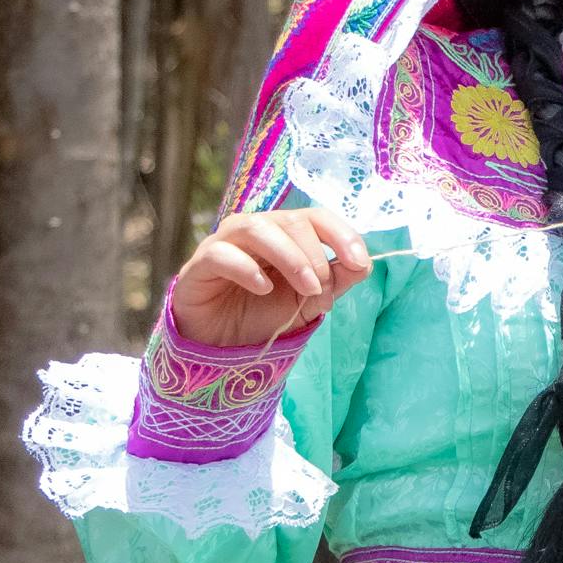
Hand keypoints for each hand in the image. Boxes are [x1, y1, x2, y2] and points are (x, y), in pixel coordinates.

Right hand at [168, 204, 371, 351]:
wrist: (221, 345)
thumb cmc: (263, 315)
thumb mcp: (308, 300)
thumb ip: (336, 280)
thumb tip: (364, 265)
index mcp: (283, 233)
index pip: (316, 217)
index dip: (342, 235)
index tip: (359, 263)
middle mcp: (254, 230)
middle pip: (291, 221)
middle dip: (315, 256)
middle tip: (321, 290)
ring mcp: (223, 243)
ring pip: (257, 228)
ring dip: (290, 258)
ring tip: (306, 289)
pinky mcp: (198, 265)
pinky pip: (221, 254)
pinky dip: (246, 269)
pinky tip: (263, 289)